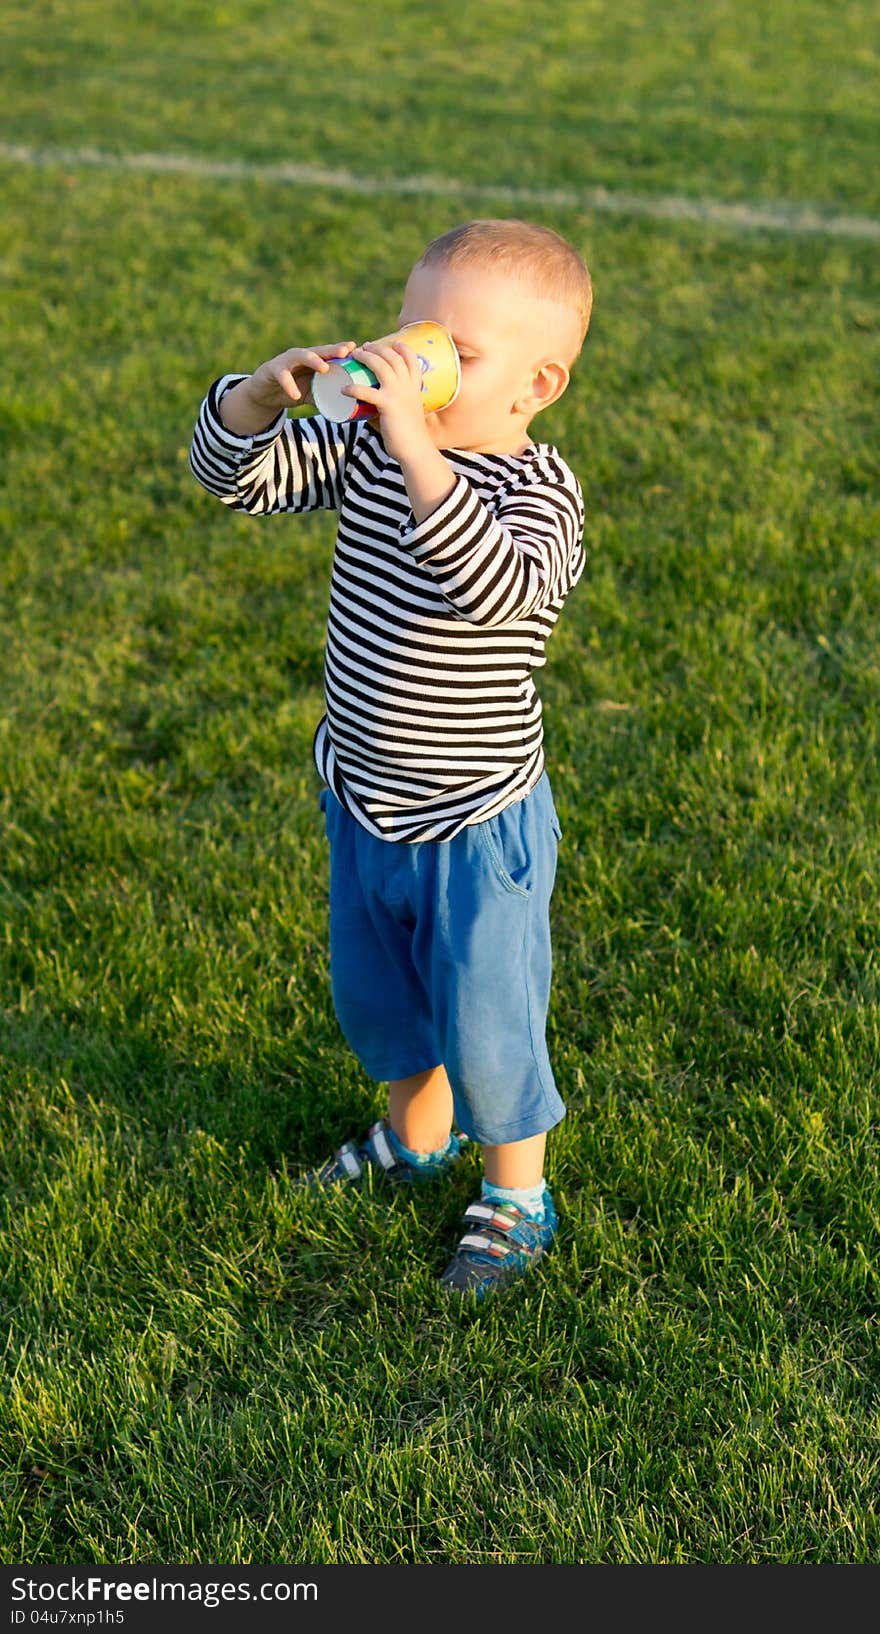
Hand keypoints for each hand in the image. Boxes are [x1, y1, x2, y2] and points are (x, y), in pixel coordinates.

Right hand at [249, 341, 358, 411]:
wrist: (265, 393)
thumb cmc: (293, 389)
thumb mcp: (311, 394)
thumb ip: (326, 396)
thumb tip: (348, 409)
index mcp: (313, 361)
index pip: (329, 353)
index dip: (342, 350)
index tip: (356, 348)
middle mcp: (301, 357)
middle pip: (318, 350)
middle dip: (332, 350)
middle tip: (345, 352)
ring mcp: (287, 361)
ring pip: (300, 356)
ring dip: (313, 360)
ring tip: (324, 368)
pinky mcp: (273, 369)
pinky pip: (282, 376)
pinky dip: (289, 385)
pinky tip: (296, 394)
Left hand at [344, 340, 432, 463]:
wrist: (416, 450)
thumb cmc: (408, 436)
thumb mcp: (403, 415)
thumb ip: (387, 409)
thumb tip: (367, 410)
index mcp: (414, 387)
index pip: (411, 360)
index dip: (402, 348)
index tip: (393, 343)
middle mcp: (408, 387)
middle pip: (392, 357)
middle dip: (377, 348)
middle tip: (364, 347)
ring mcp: (398, 394)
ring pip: (380, 366)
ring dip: (366, 357)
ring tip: (354, 355)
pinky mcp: (388, 406)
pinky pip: (367, 392)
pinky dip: (354, 389)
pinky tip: (343, 389)